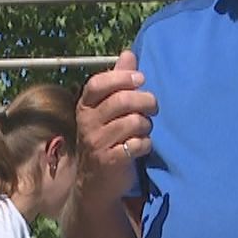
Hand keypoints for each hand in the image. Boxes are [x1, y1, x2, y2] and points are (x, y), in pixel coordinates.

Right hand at [76, 51, 157, 196]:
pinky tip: (142, 146)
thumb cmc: (105, 140)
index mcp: (85, 107)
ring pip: (133, 122)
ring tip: (144, 129)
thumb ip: (117, 82)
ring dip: (146, 125)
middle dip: (145, 101)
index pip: (98, 84)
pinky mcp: (110, 161)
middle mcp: (87, 123)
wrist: (95, 183)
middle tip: (153, 107)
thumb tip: (128, 53)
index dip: (121, 77)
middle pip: (122, 101)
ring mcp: (97, 143)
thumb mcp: (105, 110)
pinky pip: (138, 144)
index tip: (141, 79)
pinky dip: (146, 144)